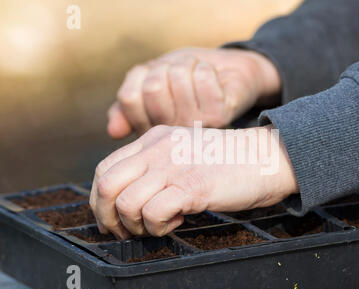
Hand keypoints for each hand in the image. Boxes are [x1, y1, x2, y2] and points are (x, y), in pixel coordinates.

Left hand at [90, 124, 297, 238]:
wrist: (266, 157)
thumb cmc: (227, 162)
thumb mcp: (184, 151)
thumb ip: (157, 165)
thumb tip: (129, 197)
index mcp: (153, 140)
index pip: (105, 169)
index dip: (100, 200)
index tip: (111, 219)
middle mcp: (158, 149)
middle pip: (107, 186)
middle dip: (109, 217)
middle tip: (127, 231)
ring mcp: (174, 166)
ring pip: (127, 203)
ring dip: (138, 225)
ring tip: (161, 224)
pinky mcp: (193, 186)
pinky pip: (154, 213)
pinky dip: (160, 226)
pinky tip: (179, 220)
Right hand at [107, 48, 280, 137]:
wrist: (227, 76)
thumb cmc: (184, 79)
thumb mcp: (147, 84)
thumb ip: (125, 106)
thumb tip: (113, 132)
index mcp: (150, 131)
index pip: (130, 97)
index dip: (142, 77)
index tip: (157, 78)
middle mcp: (171, 136)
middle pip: (153, 86)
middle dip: (166, 67)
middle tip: (180, 74)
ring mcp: (195, 128)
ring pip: (177, 77)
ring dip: (188, 65)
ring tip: (196, 77)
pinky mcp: (218, 117)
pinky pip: (201, 76)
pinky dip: (205, 68)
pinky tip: (213, 80)